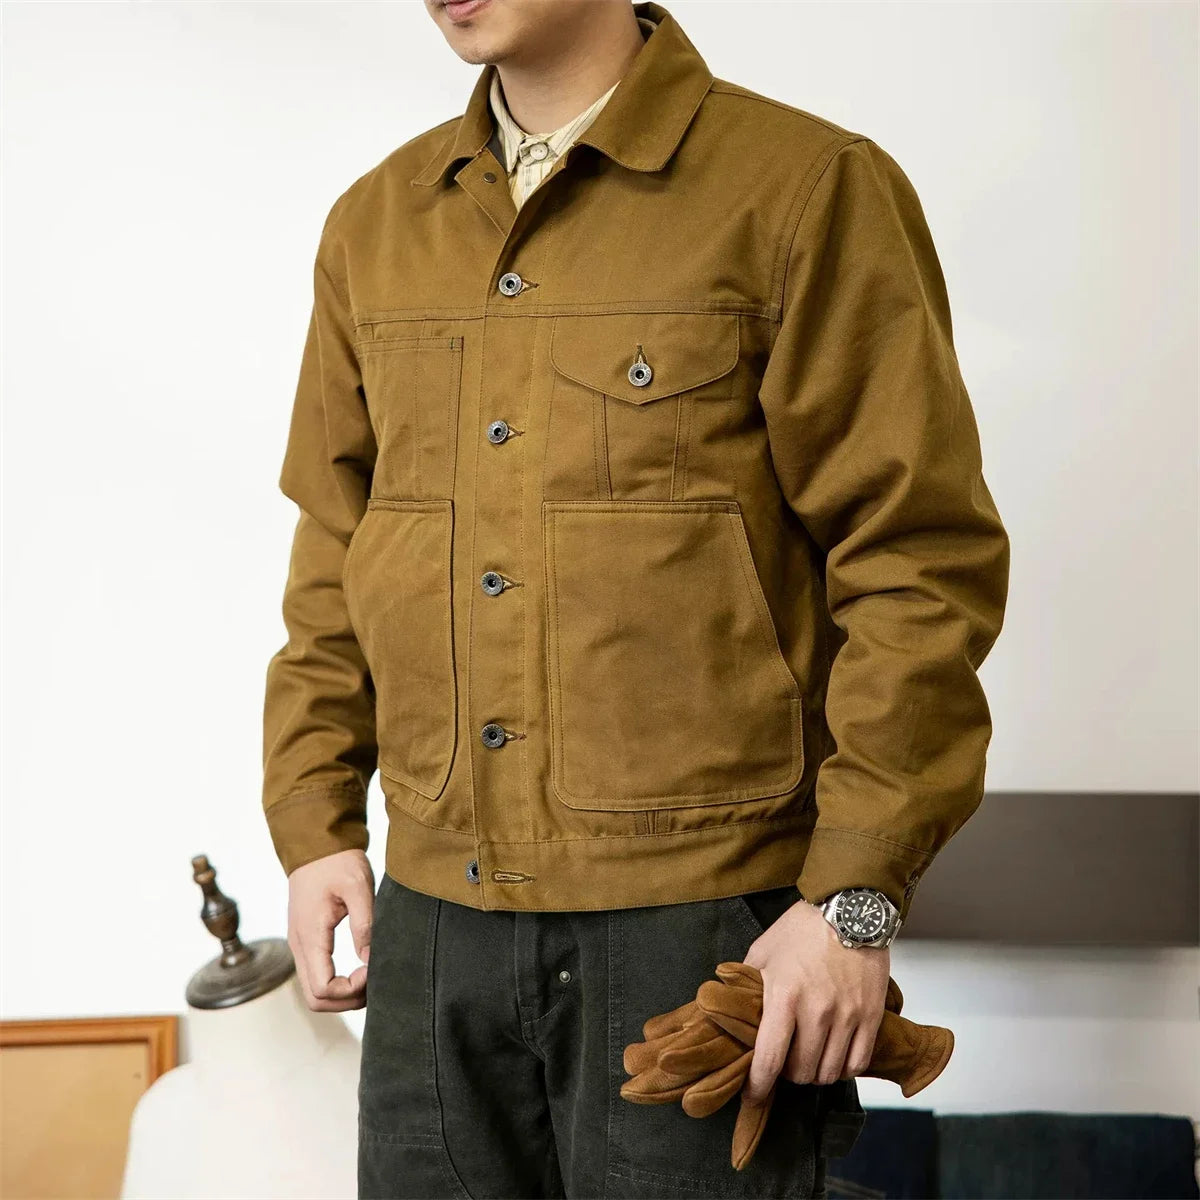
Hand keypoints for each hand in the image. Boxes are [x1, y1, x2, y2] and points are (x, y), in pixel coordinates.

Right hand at [286, 849, 373, 1011]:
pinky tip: (361, 969)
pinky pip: (316, 975)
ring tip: (371, 976)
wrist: (317, 845)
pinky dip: (337, 983)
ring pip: (314, 991)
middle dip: (347, 1000)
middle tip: (374, 981)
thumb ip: (364, 924)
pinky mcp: (307, 941)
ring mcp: (301, 945)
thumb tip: (371, 960)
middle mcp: (300, 945)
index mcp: (310, 935)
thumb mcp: (358, 887)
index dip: (350, 990)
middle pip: (315, 999)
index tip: (372, 970)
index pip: (323, 988)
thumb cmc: (337, 862)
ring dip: (343, 994)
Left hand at [741, 896, 888, 1102]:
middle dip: (788, 1075)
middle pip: (801, 1072)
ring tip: (809, 1060)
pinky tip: (835, 1058)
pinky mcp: (871, 1016)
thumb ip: (748, 984)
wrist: (849, 909)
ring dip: (816, 1074)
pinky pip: (858, 1062)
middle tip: (785, 1063)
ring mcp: (847, 1016)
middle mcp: (816, 1012)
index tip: (753, 1095)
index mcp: (783, 997)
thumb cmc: (801, 929)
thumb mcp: (763, 951)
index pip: (769, 1058)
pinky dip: (844, 1069)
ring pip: (829, 1072)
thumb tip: (733, 1008)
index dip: (759, 1085)